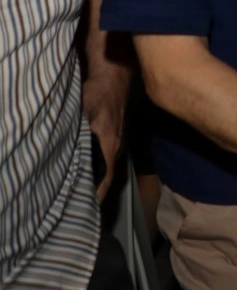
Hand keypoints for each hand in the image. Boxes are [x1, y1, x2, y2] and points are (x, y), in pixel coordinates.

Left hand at [81, 76, 127, 202]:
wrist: (116, 77)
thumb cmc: (100, 93)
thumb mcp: (86, 108)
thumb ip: (78, 127)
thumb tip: (67, 144)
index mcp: (110, 146)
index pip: (105, 179)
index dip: (97, 196)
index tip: (87, 212)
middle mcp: (116, 149)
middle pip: (106, 178)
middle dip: (95, 194)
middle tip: (79, 210)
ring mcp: (116, 143)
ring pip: (106, 169)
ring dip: (96, 183)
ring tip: (81, 197)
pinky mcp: (113, 137)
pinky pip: (105, 160)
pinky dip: (96, 171)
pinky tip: (85, 172)